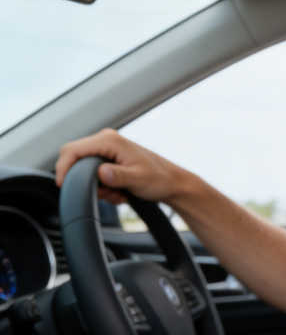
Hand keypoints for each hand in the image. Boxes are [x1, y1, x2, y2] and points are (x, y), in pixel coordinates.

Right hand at [55, 129, 187, 205]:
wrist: (173, 183)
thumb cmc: (160, 180)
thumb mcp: (138, 180)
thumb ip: (118, 176)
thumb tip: (101, 173)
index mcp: (110, 141)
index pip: (72, 150)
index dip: (63, 168)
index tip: (63, 185)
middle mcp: (106, 140)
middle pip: (75, 158)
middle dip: (84, 180)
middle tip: (105, 193)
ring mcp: (108, 149)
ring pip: (85, 169)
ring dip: (98, 186)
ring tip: (118, 193)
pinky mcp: (110, 158)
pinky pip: (95, 173)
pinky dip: (104, 186)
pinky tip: (120, 191)